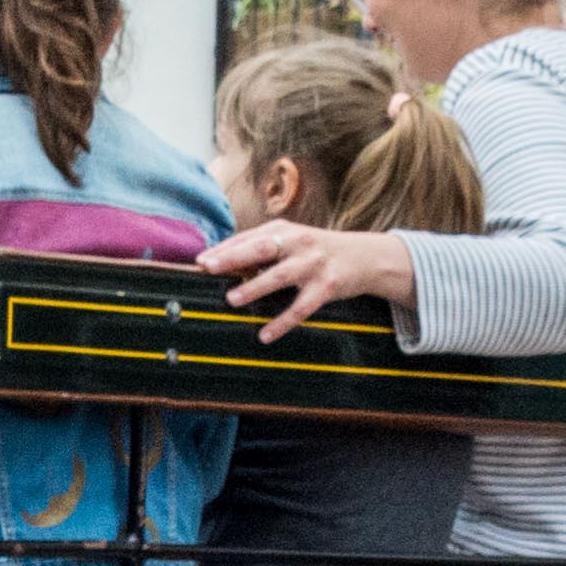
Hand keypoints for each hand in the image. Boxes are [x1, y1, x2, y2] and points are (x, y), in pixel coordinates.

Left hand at [201, 219, 419, 335]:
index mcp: (284, 231)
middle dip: (233, 257)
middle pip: (261, 249)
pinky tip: (265, 334)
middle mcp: (298, 243)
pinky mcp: (327, 286)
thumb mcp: (291, 242)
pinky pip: (302, 307)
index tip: (201, 260)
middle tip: (209, 268)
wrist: (364, 257)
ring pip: (280, 276)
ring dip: (255, 287)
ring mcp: (313, 264)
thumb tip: (222, 261)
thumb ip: (262, 249)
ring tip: (232, 299)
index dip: (224, 248)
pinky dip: (283, 322)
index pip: (248, 238)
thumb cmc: (317, 250)